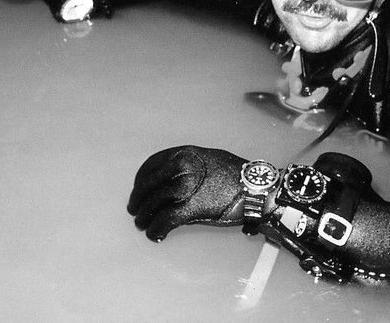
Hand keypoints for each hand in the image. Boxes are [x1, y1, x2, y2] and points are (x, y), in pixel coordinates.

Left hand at [127, 145, 244, 241]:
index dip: (140, 181)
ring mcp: (184, 187)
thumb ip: (187, 165)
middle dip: (137, 201)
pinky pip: (164, 220)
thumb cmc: (235, 174)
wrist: (254, 187)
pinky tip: (156, 235)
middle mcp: (180, 168)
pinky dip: (156, 229)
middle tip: (134, 211)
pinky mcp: (190, 207)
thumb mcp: (207, 158)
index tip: (138, 191)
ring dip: (144, 218)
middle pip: (147, 186)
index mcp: (183, 154)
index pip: (150, 166)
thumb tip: (170, 179)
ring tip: (143, 225)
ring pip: (152, 205)